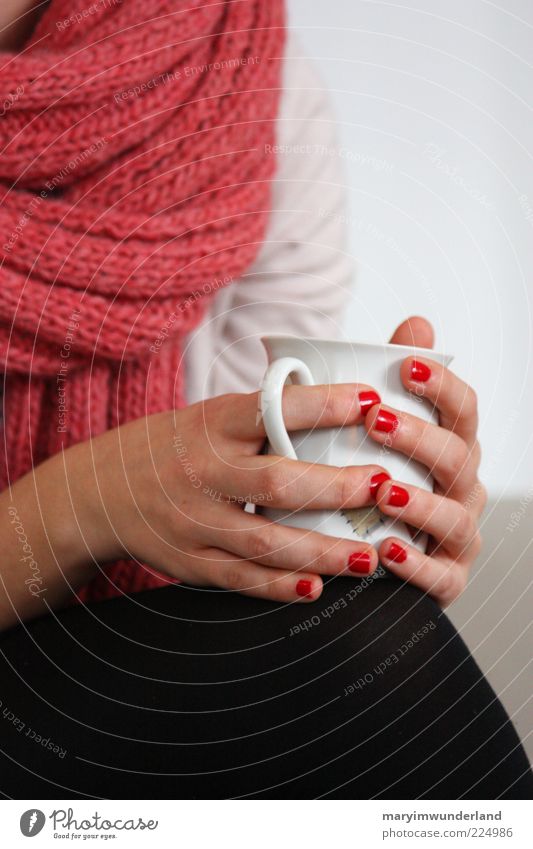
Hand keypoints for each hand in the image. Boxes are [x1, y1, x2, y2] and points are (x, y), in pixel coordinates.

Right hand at [70, 384, 389, 602]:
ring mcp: (195, 520)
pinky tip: (315, 587)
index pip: (274, 408)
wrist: (98, 489)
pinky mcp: (189, 560)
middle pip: (277, 481)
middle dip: (336, 488)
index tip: (371, 401)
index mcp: (214, 424)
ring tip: (370, 556)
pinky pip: (240, 578)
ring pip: (266, 540)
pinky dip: (278, 586)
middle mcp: (204, 471)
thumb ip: (266, 417)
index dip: (324, 405)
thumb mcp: (210, 416)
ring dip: (322, 551)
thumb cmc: (174, 447)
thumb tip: (342, 402)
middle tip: (383, 487)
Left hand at [365, 316, 485, 605]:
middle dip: (419, 437)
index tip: (405, 364)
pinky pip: (441, 576)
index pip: (463, 409)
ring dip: (421, 503)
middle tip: (375, 420)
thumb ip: (397, 381)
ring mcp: (458, 535)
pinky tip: (385, 551)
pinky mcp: (447, 579)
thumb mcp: (382, 431)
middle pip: (458, 457)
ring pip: (455, 516)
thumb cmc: (381, 480)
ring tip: (384, 492)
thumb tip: (417, 323)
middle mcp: (463, 488)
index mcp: (453, 446)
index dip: (440, 385)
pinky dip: (415, 564)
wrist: (369, 551)